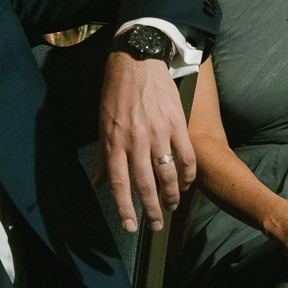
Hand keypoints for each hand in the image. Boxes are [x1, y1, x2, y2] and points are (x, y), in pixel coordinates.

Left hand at [98, 51, 194, 232]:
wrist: (137, 61)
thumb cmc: (116, 93)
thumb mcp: (102, 123)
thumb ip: (104, 156)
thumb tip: (99, 183)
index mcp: (113, 141)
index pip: (119, 183)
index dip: (125, 207)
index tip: (130, 226)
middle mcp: (135, 140)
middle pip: (145, 184)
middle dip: (151, 210)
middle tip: (156, 226)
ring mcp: (157, 132)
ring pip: (167, 174)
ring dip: (171, 195)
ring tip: (171, 207)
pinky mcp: (176, 123)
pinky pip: (186, 156)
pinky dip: (188, 174)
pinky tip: (186, 184)